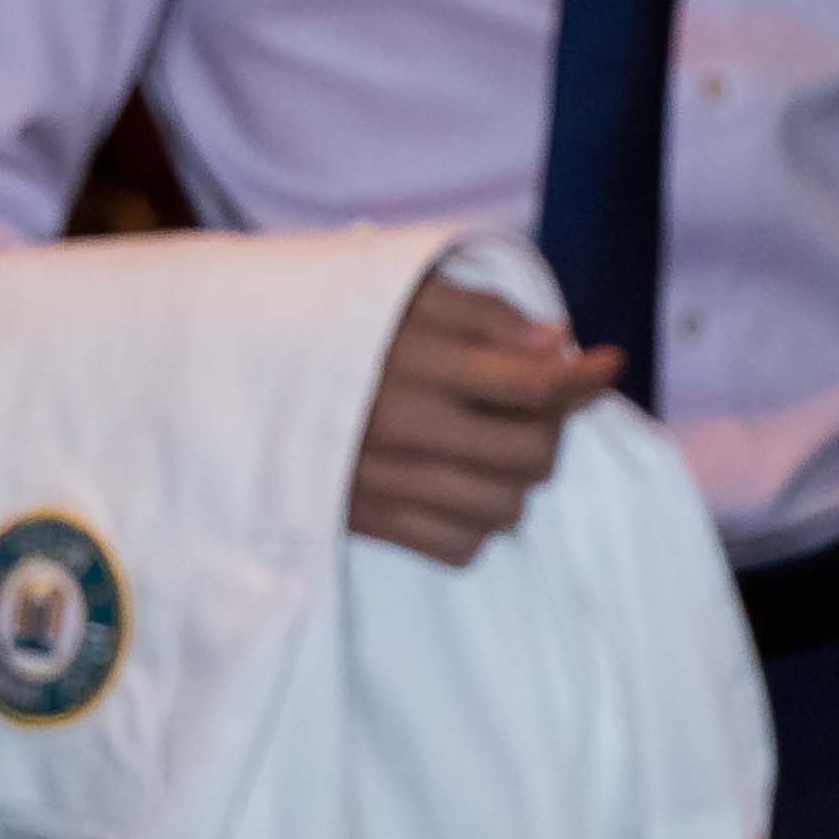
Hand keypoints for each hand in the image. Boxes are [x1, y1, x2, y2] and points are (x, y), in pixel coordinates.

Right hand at [349, 279, 620, 565]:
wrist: (230, 371)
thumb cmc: (333, 321)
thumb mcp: (403, 291)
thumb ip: (483, 313)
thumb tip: (557, 344)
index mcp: (411, 360)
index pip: (528, 382)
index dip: (583, 375)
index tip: (609, 363)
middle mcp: (399, 426)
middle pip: (529, 453)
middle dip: (552, 429)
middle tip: (537, 407)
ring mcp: (380, 483)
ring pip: (503, 507)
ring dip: (516, 480)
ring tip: (495, 447)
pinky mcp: (363, 523)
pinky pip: (458, 547)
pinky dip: (477, 523)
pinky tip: (461, 486)